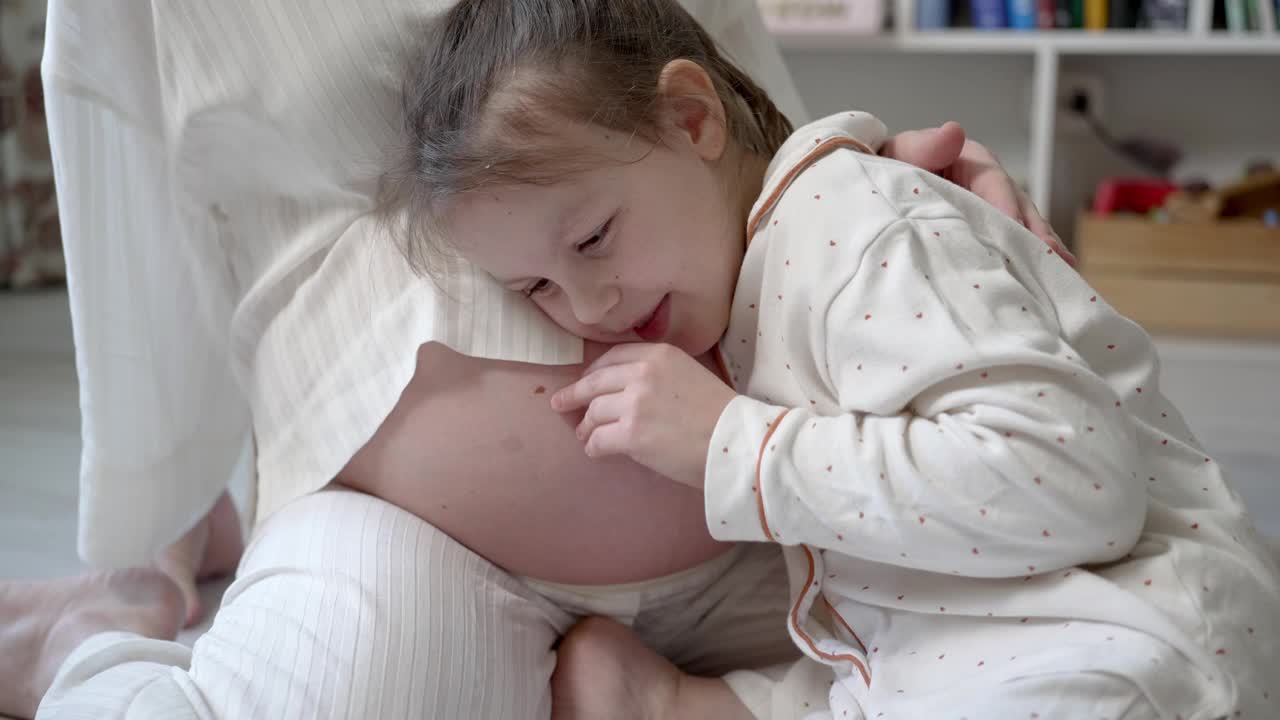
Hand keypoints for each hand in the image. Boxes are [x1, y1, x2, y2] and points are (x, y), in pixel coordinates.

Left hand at [550, 343, 737, 488]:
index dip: (592, 372)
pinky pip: (598, 440)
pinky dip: (593, 447)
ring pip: (593, 413)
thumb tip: (626, 389)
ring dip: (585, 427)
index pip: (612, 357)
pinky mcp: (630, 434)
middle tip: (560, 404)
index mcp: (659, 354)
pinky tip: (596, 451)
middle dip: (573, 396)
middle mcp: (642, 373)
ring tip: (585, 436)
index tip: (584, 381)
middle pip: (594, 383)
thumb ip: (658, 374)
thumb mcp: (690, 375)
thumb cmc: (720, 415)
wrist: (737, 442)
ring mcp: (634, 403)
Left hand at [881, 122, 1075, 265]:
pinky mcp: (987, 235)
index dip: (1006, 205)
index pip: (994, 182)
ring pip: (1021, 229)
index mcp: (973, 162)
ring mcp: (992, 212)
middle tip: (1053, 256)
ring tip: (1061, 270)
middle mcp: (990, 187)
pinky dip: (1026, 262)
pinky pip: (1011, 247)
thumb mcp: (902, 152)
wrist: (875, 193)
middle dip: (1037, 232)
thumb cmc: (889, 168)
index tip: (1013, 227)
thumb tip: (953, 132)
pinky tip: (1042, 282)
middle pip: (1019, 208)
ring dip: (1040, 251)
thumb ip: (924, 145)